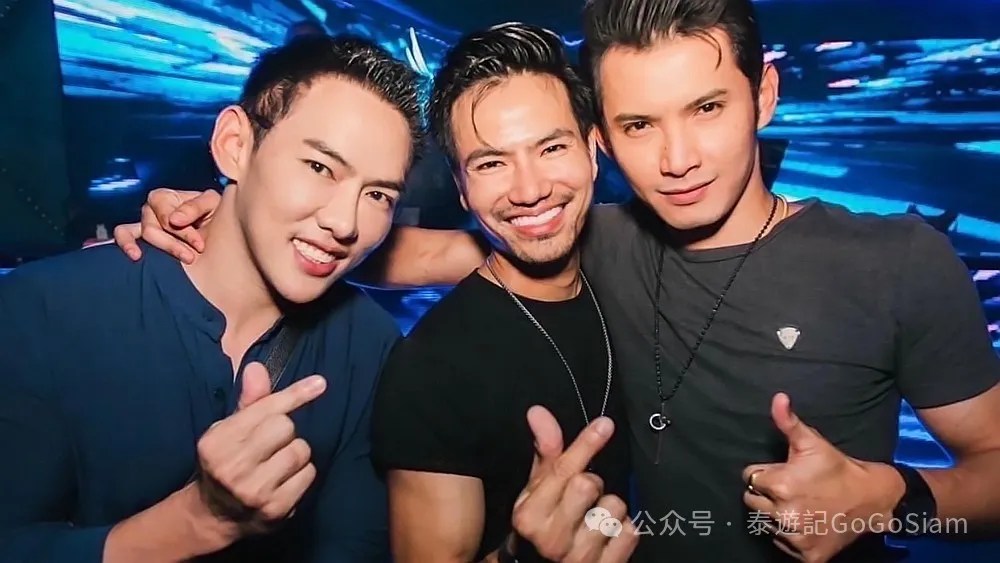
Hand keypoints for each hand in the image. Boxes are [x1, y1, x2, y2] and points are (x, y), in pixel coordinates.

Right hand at [113, 188, 221, 262]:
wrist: (215, 231)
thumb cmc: (212, 213)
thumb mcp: (212, 203)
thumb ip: (196, 206)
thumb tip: (175, 219)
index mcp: (164, 197)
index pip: (166, 216)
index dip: (184, 232)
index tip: (200, 246)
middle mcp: (149, 208)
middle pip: (152, 228)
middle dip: (173, 245)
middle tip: (192, 257)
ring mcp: (142, 223)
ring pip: (141, 235)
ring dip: (162, 248)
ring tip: (179, 259)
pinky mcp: (138, 237)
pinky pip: (122, 235)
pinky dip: (125, 244)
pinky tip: (135, 256)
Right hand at [195, 362, 325, 539]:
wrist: (215, 515)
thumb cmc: (227, 461)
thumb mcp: (229, 429)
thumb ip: (249, 401)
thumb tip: (257, 368)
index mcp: (217, 442)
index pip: (265, 410)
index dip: (294, 395)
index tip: (320, 383)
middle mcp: (232, 466)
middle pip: (285, 427)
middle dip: (284, 431)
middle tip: (271, 444)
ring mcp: (254, 491)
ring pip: (300, 451)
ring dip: (296, 453)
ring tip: (277, 463)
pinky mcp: (275, 509)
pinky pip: (308, 475)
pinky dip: (302, 474)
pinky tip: (284, 480)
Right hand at [510, 406, 637, 561]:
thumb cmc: (544, 523)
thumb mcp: (538, 490)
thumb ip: (545, 451)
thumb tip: (538, 412)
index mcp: (530, 515)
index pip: (563, 471)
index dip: (586, 444)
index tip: (605, 425)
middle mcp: (551, 539)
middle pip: (589, 485)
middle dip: (594, 484)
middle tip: (586, 496)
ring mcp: (579, 558)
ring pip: (614, 509)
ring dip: (611, 509)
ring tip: (596, 518)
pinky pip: (630, 533)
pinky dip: (624, 531)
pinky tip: (608, 537)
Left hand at [741, 393, 904, 561]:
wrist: (873, 499)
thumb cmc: (838, 468)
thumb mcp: (811, 442)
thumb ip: (788, 421)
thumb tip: (777, 398)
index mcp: (780, 486)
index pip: (750, 479)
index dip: (766, 474)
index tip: (785, 473)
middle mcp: (784, 515)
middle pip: (752, 503)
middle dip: (767, 494)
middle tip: (792, 489)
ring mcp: (796, 538)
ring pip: (766, 524)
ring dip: (778, 515)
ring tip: (802, 504)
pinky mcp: (807, 556)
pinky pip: (782, 544)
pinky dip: (791, 536)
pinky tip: (808, 522)